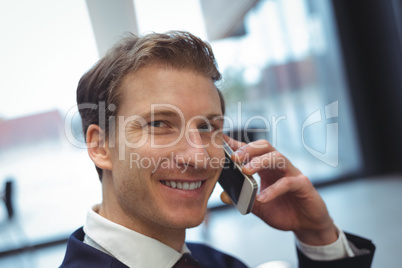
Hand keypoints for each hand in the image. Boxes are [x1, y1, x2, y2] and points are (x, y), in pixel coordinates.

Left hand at [222, 135, 337, 245]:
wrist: (307, 224)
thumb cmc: (282, 210)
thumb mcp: (258, 206)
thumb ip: (243, 199)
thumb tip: (223, 195)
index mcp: (266, 168)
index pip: (252, 151)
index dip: (237, 145)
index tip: (222, 142)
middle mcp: (279, 167)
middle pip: (265, 147)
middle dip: (248, 149)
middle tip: (234, 157)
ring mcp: (292, 173)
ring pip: (277, 158)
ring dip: (260, 162)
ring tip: (245, 171)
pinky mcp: (303, 185)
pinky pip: (287, 183)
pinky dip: (273, 190)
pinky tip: (261, 198)